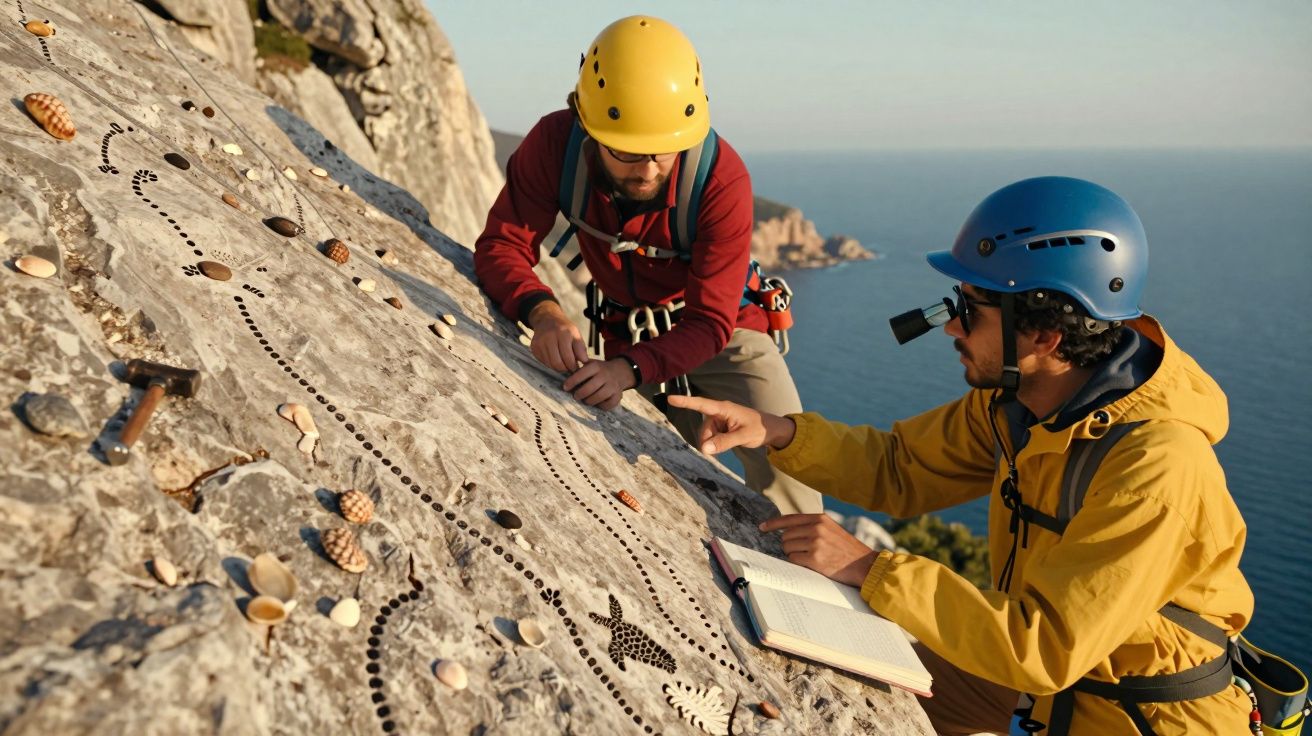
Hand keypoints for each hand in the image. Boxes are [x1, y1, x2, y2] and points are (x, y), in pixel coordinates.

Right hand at [528, 301, 587, 372]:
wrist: (547, 319)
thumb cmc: (564, 329)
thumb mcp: (576, 334)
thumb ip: (581, 348)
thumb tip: (585, 362)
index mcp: (564, 333)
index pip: (568, 358)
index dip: (573, 366)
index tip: (576, 367)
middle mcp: (550, 337)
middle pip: (557, 363)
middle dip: (565, 368)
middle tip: (569, 368)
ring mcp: (540, 342)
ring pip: (550, 364)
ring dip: (558, 367)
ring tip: (563, 363)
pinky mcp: (534, 347)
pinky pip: (543, 362)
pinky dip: (550, 363)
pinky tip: (555, 357)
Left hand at [562, 358, 634, 409]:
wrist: (619, 372)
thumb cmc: (598, 370)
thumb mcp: (590, 364)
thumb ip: (578, 367)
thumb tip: (563, 372)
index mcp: (596, 366)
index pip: (582, 374)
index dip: (572, 381)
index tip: (565, 387)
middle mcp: (606, 375)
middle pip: (590, 388)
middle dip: (580, 394)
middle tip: (575, 396)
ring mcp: (613, 386)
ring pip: (598, 397)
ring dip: (589, 401)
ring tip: (585, 400)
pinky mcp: (618, 395)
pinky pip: (608, 405)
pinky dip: (601, 406)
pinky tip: (597, 403)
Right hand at [665, 394, 796, 453]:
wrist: (771, 430)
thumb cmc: (759, 429)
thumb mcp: (743, 437)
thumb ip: (723, 442)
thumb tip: (703, 449)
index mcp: (724, 409)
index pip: (701, 405)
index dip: (685, 402)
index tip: (671, 399)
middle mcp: (719, 412)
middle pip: (703, 429)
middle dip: (708, 441)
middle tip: (722, 448)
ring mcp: (720, 419)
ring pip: (706, 435)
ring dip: (713, 443)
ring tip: (730, 443)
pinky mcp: (721, 426)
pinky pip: (712, 437)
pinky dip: (716, 443)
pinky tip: (727, 443)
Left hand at [760, 514, 877, 586]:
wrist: (865, 565)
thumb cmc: (848, 550)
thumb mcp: (832, 530)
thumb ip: (814, 526)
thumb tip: (789, 530)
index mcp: (820, 519)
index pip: (790, 519)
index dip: (773, 523)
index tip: (762, 527)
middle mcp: (817, 528)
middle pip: (786, 536)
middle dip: (788, 545)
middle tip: (802, 552)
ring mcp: (815, 543)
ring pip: (787, 548)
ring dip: (793, 555)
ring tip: (809, 558)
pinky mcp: (815, 559)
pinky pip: (793, 560)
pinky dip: (797, 563)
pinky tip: (810, 564)